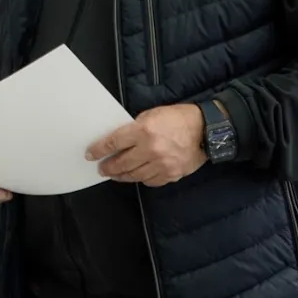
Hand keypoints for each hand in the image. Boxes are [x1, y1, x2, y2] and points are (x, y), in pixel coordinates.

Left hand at [86, 103, 205, 186]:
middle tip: (101, 169)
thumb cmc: (177, 118)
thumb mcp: (151, 115)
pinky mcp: (173, 174)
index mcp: (143, 131)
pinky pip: (151, 181)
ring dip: (122, 176)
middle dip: (108, 167)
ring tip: (115, 175)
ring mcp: (163, 164)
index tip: (90, 154)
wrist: (207, 129)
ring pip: (135, 175)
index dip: (99, 150)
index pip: (113, 143)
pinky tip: (137, 175)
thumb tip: (119, 141)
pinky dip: (142, 179)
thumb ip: (134, 129)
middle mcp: (151, 150)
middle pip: (122, 163)